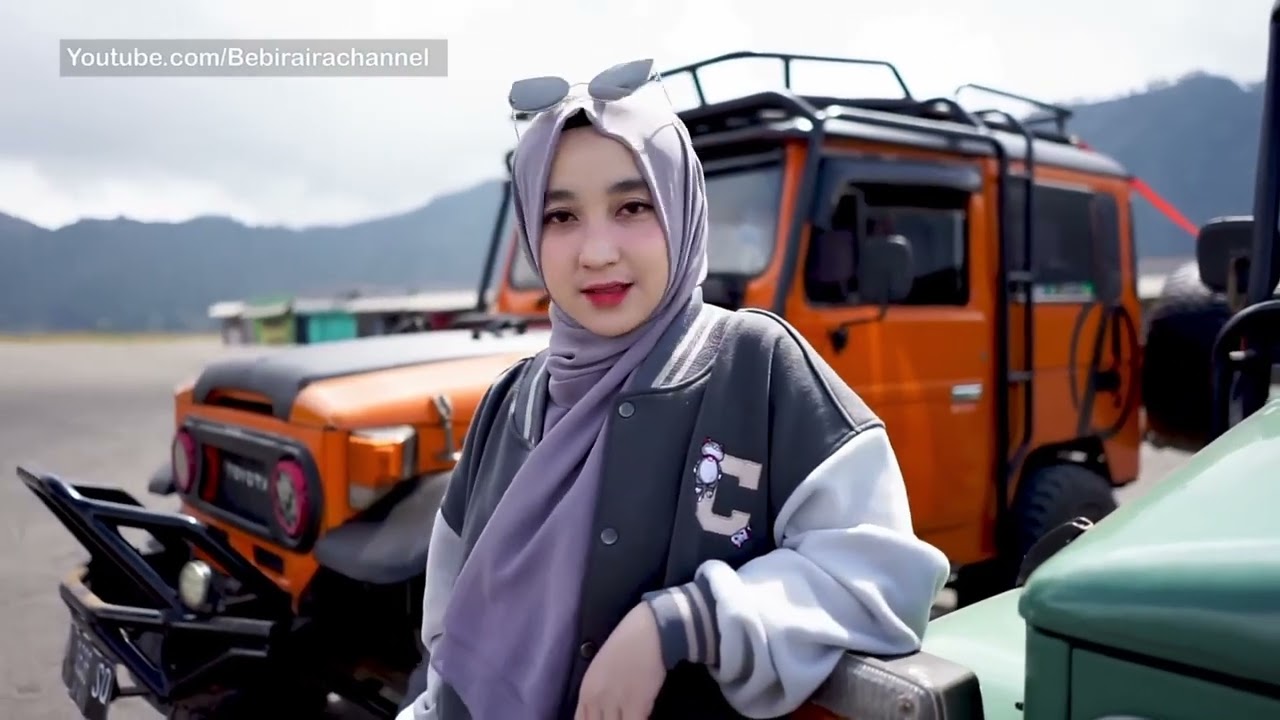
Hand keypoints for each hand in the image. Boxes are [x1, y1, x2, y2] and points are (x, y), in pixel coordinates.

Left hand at [574, 602, 666, 719]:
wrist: (647, 630)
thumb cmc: (625, 647)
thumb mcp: (600, 673)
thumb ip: (596, 697)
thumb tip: (599, 716)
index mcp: (585, 692)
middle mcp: (595, 700)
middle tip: (619, 718)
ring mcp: (615, 702)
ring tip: (628, 717)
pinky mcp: (637, 704)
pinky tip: (643, 717)